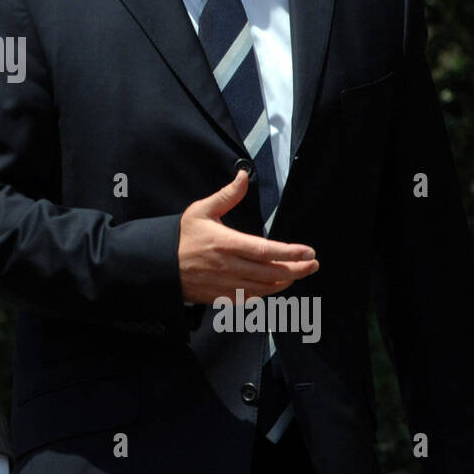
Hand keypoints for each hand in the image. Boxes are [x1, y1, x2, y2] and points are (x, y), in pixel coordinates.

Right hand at [178, 170, 319, 304]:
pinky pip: (250, 298)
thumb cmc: (182, 237)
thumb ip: (227, 195)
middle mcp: (228, 266)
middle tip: (312, 264)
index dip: (291, 253)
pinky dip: (266, 294)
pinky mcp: (221, 296)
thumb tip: (243, 175)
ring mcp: (226, 284)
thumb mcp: (201, 210)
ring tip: (298, 274)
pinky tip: (275, 286)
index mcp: (226, 243)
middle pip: (271, 272)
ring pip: (264, 288)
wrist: (160, 264)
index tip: (309, 252)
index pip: (266, 250)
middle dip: (296, 269)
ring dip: (284, 282)